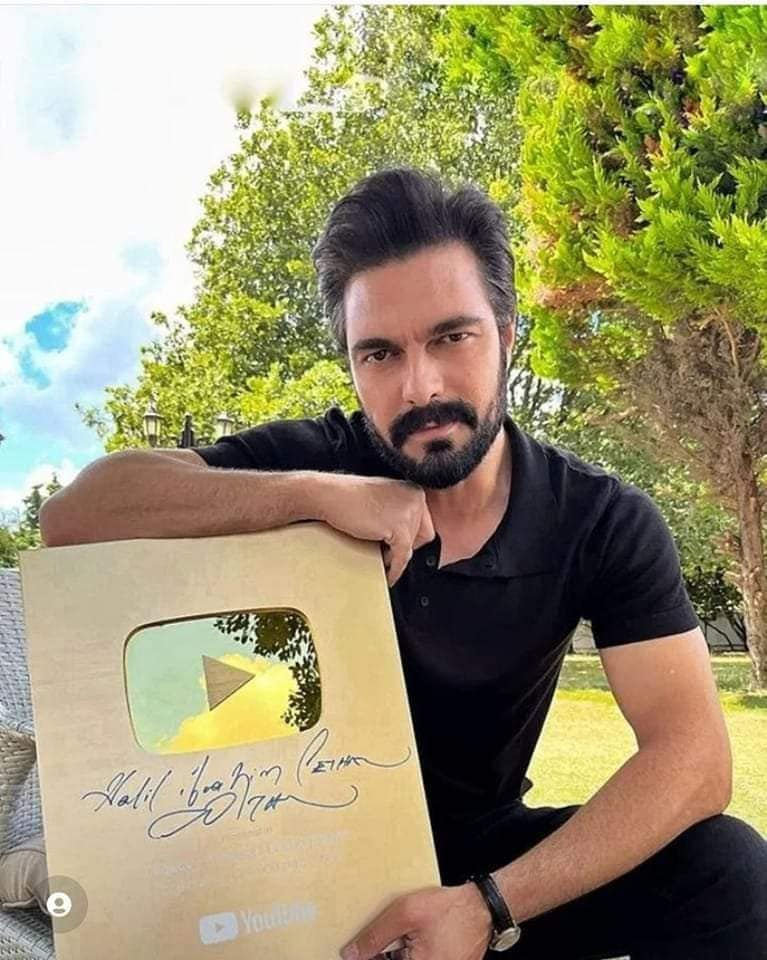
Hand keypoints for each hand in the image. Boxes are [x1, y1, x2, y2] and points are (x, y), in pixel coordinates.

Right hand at [315, 474, 435, 586]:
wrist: (332, 495)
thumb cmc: (351, 499)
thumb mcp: (385, 500)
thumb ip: (401, 513)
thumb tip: (411, 542)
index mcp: (414, 491)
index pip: (425, 523)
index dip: (411, 538)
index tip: (400, 548)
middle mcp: (416, 499)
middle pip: (423, 537)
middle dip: (404, 547)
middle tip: (387, 553)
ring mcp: (409, 512)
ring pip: (411, 548)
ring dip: (395, 556)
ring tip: (381, 558)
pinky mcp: (398, 528)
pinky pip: (402, 556)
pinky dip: (395, 569)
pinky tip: (387, 574)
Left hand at [340, 883, 492, 959]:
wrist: (483, 908)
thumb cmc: (450, 910)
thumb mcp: (406, 914)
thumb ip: (376, 935)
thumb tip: (351, 952)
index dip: (369, 955)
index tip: (357, 950)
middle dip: (387, 950)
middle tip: (389, 935)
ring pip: (405, 958)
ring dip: (399, 949)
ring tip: (411, 929)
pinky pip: (418, 957)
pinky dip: (412, 949)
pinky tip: (418, 933)